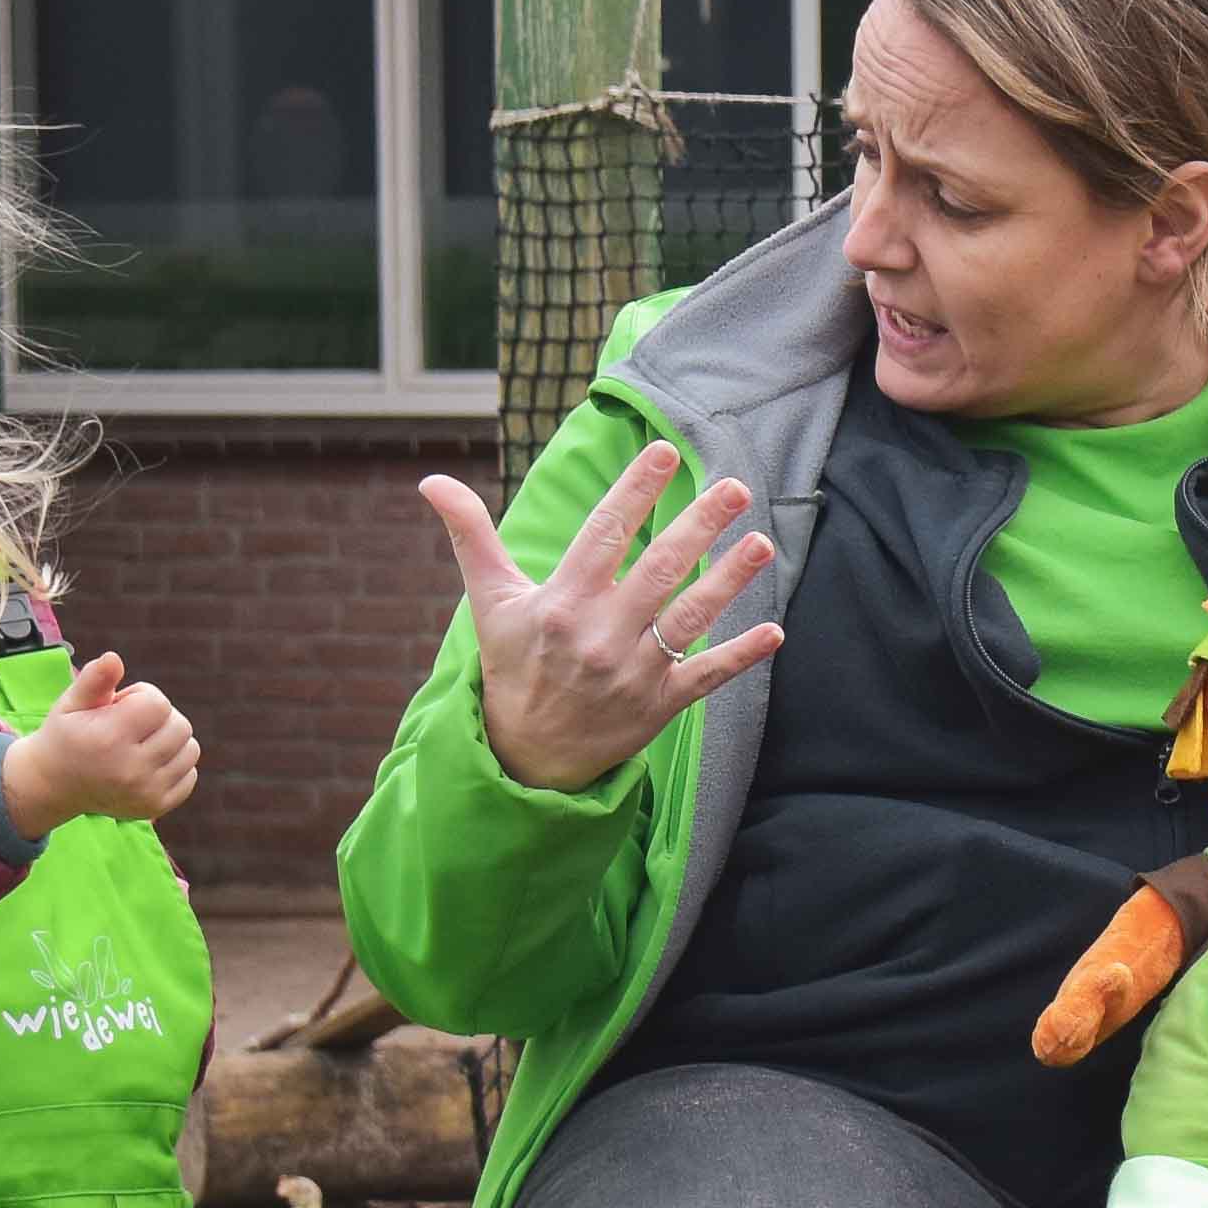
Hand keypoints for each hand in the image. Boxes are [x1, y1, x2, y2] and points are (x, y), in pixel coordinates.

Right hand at [4, 651, 198, 834]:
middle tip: (130, 724)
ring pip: (191, 749)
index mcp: (108, 739)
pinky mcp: (156, 807)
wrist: (54, 784)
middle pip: (181, 725)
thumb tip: (114, 658)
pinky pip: (190, 775)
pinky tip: (148, 762)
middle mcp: (130, 770)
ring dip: (171, 739)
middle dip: (159, 716)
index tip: (121, 706)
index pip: (159, 703)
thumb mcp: (71, 703)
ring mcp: (146, 792)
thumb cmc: (66, 735)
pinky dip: (175, 764)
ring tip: (140, 742)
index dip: (143, 696)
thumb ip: (94, 679)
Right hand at [426, 444, 782, 796]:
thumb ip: (471, 536)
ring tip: (762, 543)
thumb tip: (432, 482)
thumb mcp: (489, 600)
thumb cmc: (512, 664)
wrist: (526, 755)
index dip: (636, 491)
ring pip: (689, 619)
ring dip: (729, 581)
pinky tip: (775, 631)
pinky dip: (741, 656)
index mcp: (562, 602)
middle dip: (699, 526)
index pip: (605, 534)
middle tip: (736, 486)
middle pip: (659, 570)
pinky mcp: (659, 704)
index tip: (666, 452)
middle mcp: (600, 635)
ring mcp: (633, 672)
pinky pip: (706, 676)